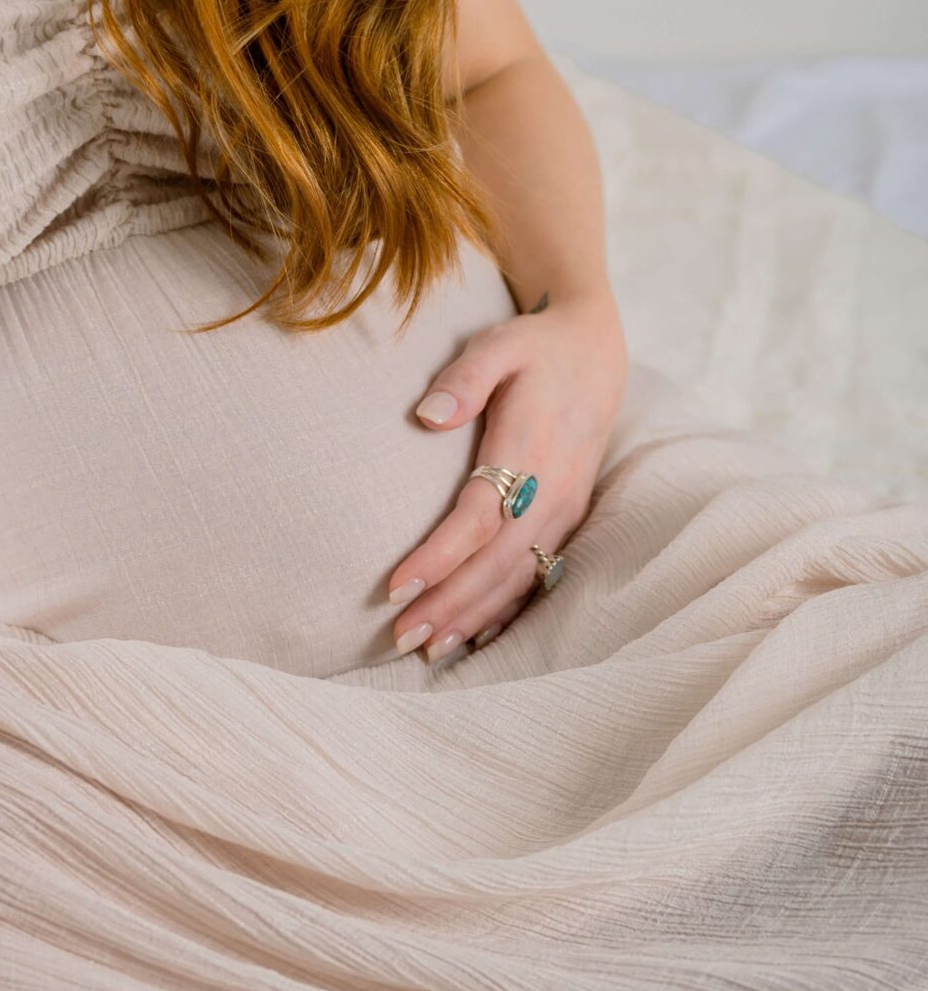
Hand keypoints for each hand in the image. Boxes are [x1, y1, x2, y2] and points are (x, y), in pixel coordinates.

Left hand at [385, 293, 628, 663]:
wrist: (596, 349)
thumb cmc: (535, 347)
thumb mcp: (498, 344)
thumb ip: (464, 377)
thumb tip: (427, 415)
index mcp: (531, 451)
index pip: (477, 520)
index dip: (437, 558)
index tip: (395, 586)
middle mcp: (553, 492)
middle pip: (495, 563)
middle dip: (448, 605)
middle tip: (398, 637)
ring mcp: (564, 509)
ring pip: (517, 576)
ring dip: (473, 615)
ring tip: (427, 646)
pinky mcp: (567, 516)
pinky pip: (536, 573)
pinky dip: (505, 607)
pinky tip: (477, 634)